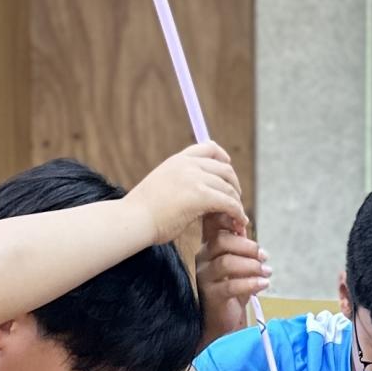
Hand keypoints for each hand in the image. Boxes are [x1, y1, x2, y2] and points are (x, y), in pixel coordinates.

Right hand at [129, 143, 243, 247]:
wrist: (132, 220)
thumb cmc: (142, 213)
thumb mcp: (161, 188)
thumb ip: (179, 184)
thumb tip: (191, 193)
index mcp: (177, 160)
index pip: (208, 148)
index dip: (223, 157)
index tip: (228, 166)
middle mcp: (187, 165)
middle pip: (224, 168)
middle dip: (234, 185)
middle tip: (236, 201)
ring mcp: (194, 178)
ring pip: (228, 187)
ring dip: (237, 202)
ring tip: (239, 217)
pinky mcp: (200, 196)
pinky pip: (228, 203)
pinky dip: (237, 213)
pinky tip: (239, 222)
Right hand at [195, 215, 269, 341]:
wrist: (220, 321)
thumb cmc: (231, 292)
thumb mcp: (238, 266)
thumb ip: (242, 249)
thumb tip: (245, 228)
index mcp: (208, 248)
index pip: (215, 227)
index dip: (231, 221)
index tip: (248, 228)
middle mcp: (202, 260)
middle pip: (222, 241)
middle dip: (248, 246)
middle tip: (264, 256)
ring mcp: (204, 277)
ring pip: (227, 262)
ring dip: (252, 265)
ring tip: (267, 272)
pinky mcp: (211, 295)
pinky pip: (231, 285)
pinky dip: (251, 283)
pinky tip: (263, 284)